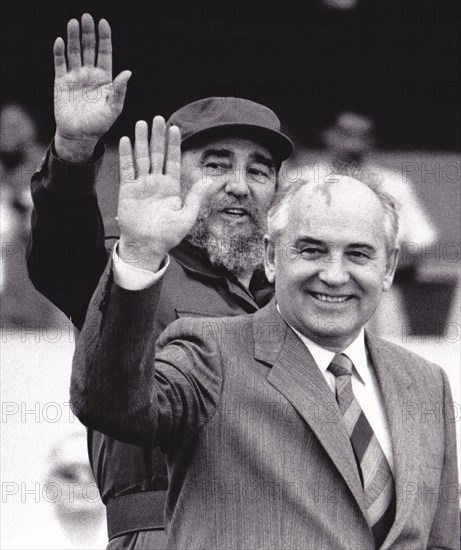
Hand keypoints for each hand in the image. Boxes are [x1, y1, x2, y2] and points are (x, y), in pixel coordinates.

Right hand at [53, 14, 130, 161]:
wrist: (79, 135)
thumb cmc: (99, 124)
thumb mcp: (113, 109)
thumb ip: (120, 91)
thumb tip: (128, 73)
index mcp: (105, 79)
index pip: (105, 53)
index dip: (104, 38)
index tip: (104, 23)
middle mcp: (90, 74)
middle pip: (89, 48)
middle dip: (88, 32)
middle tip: (87, 16)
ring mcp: (75, 76)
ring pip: (74, 52)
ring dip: (74, 37)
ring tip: (73, 22)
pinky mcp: (61, 82)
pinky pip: (60, 63)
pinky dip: (59, 52)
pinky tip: (60, 41)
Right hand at [117, 117, 214, 271]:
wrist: (146, 247)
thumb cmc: (167, 235)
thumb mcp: (186, 216)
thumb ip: (196, 197)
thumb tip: (209, 179)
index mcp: (171, 188)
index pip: (173, 160)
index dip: (174, 144)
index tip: (175, 127)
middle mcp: (156, 183)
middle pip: (157, 154)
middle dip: (157, 136)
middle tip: (158, 118)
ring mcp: (141, 185)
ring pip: (141, 158)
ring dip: (141, 141)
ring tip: (142, 123)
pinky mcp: (127, 190)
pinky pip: (127, 169)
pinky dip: (126, 155)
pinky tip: (126, 140)